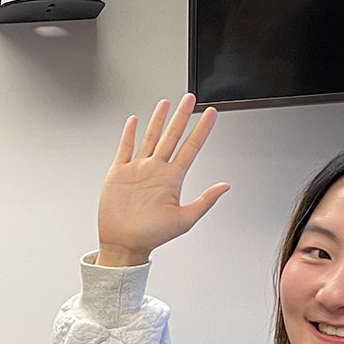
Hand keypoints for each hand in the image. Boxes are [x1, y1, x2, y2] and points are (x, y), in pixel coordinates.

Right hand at [96, 95, 229, 266]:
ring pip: (150, 138)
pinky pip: (125, 148)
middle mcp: (156, 170)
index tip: (211, 114)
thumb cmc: (151, 236)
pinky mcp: (119, 173)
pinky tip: (135, 121)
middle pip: (172, 136)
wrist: (123, 243)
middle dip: (182, 116)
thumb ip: (205, 201)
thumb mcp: (184, 220)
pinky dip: (129, 134)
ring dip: (158, 120)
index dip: (202, 130)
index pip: (191, 147)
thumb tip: (225, 186)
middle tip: (189, 99)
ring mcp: (138, 170)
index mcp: (172, 179)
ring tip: (165, 104)